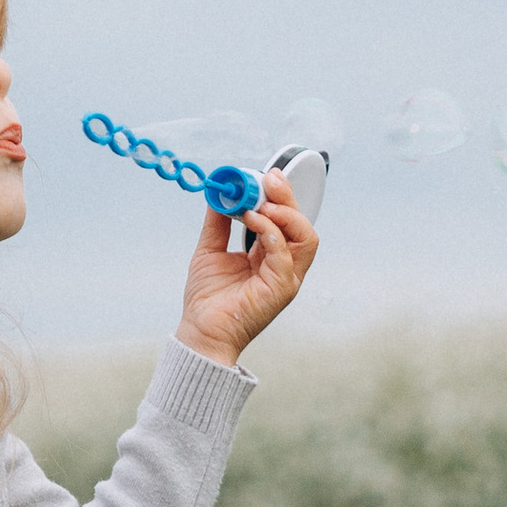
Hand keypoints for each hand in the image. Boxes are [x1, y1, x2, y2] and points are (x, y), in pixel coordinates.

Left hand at [174, 172, 318, 366]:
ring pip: (305, 237)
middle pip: (301, 224)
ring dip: (286, 214)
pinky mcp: (281, 289)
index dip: (281, 197)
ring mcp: (286, 278)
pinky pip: (285, 254)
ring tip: (262, 203)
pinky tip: (252, 219)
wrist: (200, 330)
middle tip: (270, 179)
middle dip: (288, 198)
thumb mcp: (210, 249)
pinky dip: (271, 232)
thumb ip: (218, 222)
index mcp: (271, 255)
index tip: (267, 176)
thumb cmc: (208, 299)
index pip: (286, 220)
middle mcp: (284, 266)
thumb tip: (221, 193)